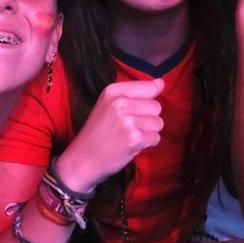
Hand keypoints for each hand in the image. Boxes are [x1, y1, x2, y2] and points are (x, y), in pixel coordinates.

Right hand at [55, 77, 165, 192]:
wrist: (82, 160)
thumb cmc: (98, 133)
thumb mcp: (108, 105)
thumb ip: (135, 93)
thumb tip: (161, 83)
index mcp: (113, 91)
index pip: (150, 87)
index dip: (147, 100)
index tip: (135, 110)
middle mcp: (120, 103)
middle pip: (156, 106)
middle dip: (147, 119)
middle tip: (128, 127)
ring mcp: (128, 121)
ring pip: (158, 123)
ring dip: (148, 132)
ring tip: (129, 136)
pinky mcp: (134, 138)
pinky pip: (156, 138)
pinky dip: (147, 144)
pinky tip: (131, 146)